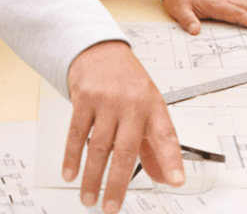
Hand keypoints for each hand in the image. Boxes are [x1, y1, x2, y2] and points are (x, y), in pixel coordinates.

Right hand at [64, 41, 184, 213]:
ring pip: (99, 146)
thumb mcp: (149, 106)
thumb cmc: (128, 81)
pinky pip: (77, 133)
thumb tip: (164, 177)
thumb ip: (155, 143)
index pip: (166, 136)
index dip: (171, 160)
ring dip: (92, 176)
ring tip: (89, 197)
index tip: (175, 181)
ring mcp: (107, 100)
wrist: (101, 49)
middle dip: (117, 183)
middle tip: (111, 207)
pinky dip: (72, 156)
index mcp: (153, 106)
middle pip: (125, 149)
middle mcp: (132, 103)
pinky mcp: (85, 97)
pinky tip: (70, 173)